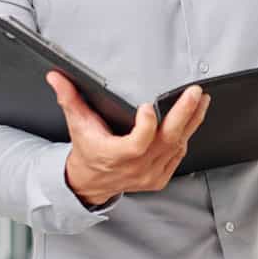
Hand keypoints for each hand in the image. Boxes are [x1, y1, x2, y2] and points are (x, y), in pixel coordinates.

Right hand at [45, 72, 210, 206]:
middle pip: (167, 140)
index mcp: (116, 156)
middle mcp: (136, 168)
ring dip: (192, 121)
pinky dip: (186, 135)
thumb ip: (69, 98)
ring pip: (178, 145)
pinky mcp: (160, 177)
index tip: (149, 106)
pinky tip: (193, 118)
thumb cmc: (87, 150)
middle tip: (194, 93)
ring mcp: (150, 174)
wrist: (91, 182)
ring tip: (201, 99)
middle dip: (184, 114)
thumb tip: (56, 77)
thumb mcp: (76, 124)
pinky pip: (179, 154)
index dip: (147, 125)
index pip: (137, 143)